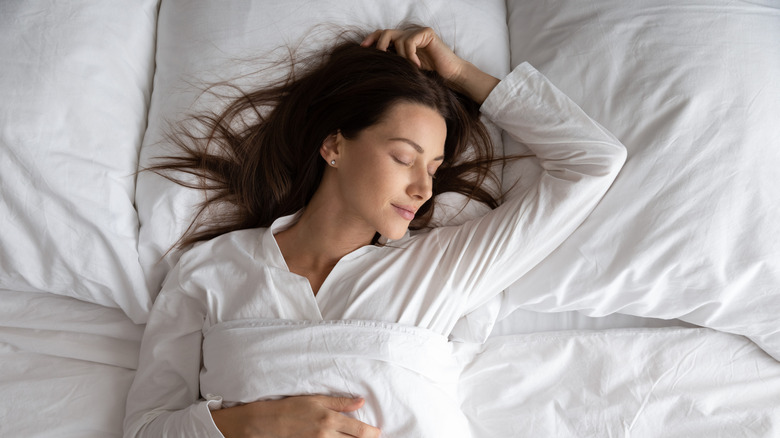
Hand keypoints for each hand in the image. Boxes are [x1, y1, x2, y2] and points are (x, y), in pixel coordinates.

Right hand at [211, 395, 380, 437]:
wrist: (266, 422)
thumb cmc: (291, 407)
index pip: (359, 430)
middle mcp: (326, 434)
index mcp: (329, 419)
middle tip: (372, 437)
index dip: (372, 433)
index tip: (377, 432)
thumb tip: (361, 401)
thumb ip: (340, 402)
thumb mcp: (316, 400)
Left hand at [361, 27, 463, 81]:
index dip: (371, 39)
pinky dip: (410, 55)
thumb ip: (393, 63)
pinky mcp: (427, 33)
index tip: (362, 49)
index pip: (382, 35)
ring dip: (400, 57)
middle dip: (379, 44)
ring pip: (397, 39)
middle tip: (379, 56)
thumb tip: (373, 64)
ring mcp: (418, 32)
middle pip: (386, 32)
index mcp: (402, 42)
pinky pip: (409, 42)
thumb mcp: (406, 70)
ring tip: (410, 68)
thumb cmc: (430, 76)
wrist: (451, 76)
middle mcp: (409, 34)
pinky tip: (418, 65)